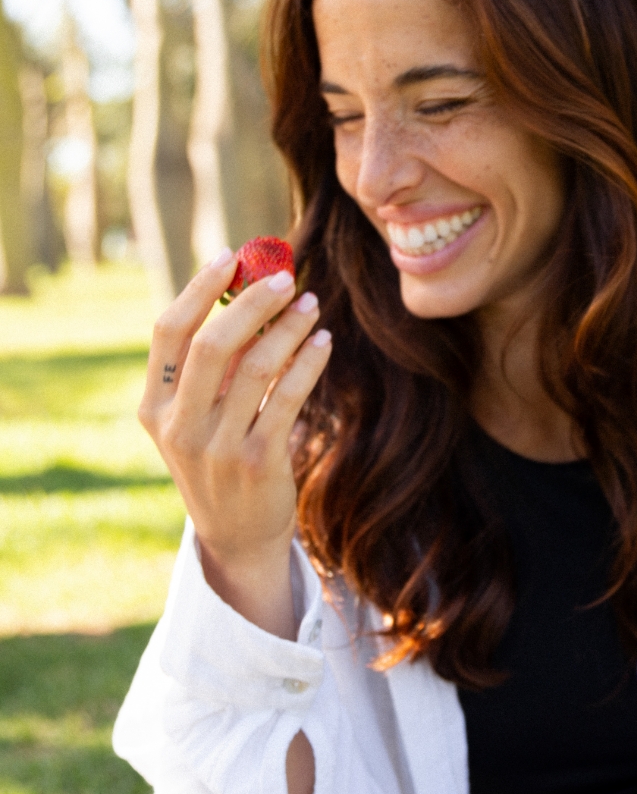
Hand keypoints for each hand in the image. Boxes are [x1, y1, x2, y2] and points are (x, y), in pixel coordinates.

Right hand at [137, 248, 331, 636]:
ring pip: (257, 367)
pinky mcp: (259, 461)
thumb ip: (214, 369)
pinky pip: (288, 397)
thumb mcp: (199, 418)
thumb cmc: (222, 461)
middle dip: (252, 303)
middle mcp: (179, 426)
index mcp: (155, 407)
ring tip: (313, 304)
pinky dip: (308, 362)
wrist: (237, 536)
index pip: (168, 332)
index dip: (199, 289)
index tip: (231, 257)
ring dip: (289, 328)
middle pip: (213, 344)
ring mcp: (218, 446)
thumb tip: (251, 295)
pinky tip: (324, 342)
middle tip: (286, 277)